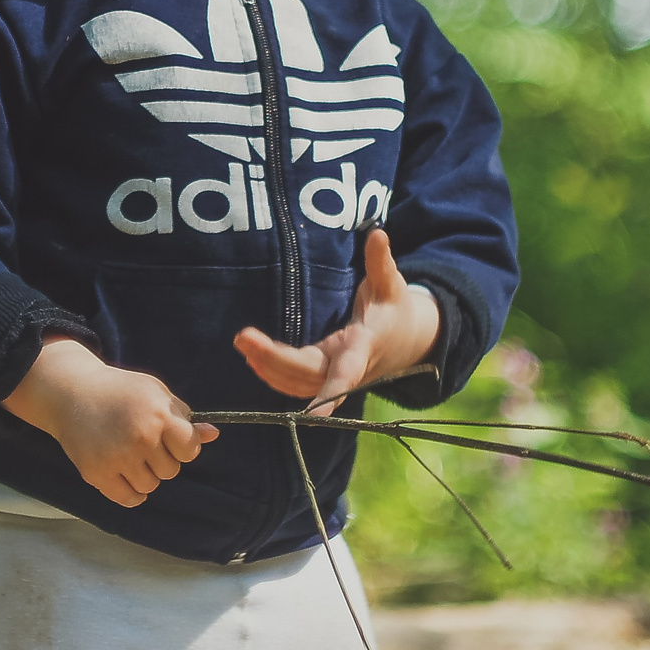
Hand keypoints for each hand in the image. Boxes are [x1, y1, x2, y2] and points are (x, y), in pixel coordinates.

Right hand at [2, 336, 219, 507]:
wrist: (72, 392)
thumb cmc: (120, 390)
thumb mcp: (155, 391)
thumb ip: (184, 415)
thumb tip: (213, 434)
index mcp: (159, 415)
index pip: (190, 451)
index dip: (181, 446)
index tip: (169, 439)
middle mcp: (141, 438)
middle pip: (171, 471)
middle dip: (161, 459)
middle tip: (142, 442)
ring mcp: (118, 457)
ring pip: (150, 486)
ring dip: (144, 474)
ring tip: (128, 453)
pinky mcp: (97, 474)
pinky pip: (130, 499)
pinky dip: (131, 492)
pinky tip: (124, 474)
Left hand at [234, 228, 439, 415]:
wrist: (407, 340)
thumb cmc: (394, 308)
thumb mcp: (391, 283)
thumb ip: (381, 261)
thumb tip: (378, 233)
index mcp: (365, 346)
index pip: (347, 371)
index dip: (331, 391)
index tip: (313, 416)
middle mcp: (349, 367)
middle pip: (308, 374)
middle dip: (276, 361)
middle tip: (244, 337)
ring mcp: (334, 374)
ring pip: (298, 382)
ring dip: (268, 367)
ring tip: (243, 343)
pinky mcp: (323, 375)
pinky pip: (295, 383)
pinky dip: (273, 374)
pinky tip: (252, 357)